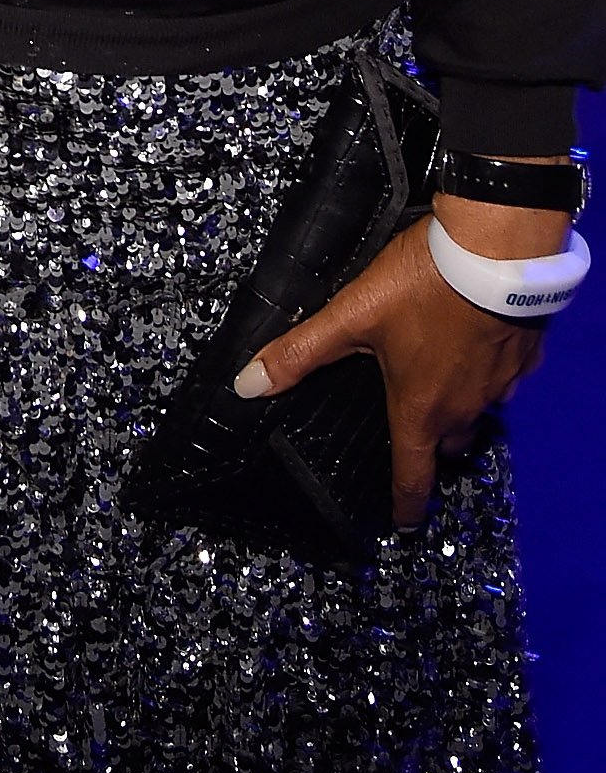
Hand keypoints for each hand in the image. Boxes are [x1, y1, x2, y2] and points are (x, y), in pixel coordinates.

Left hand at [236, 201, 557, 528]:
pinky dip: (485, 373)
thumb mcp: (351, 316)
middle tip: (413, 438)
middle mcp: (465, 406)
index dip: (406, 502)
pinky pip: (503, 379)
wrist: (496, 250)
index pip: (413, 473)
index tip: (404, 521)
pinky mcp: (524, 354)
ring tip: (438, 389)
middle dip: (431, 447)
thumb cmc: (423, 286)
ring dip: (459, 408)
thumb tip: (248, 384)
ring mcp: (501, 383)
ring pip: (478, 411)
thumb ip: (301, 351)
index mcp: (421, 409)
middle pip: (448, 443)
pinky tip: (472, 349)